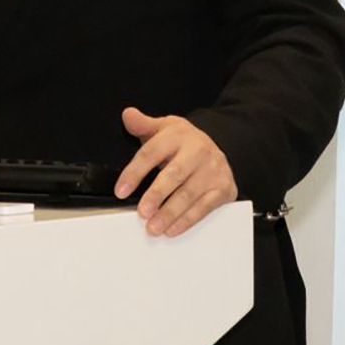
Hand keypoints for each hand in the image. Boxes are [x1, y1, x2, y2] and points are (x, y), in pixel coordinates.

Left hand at [115, 107, 236, 236]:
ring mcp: (212, 170)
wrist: (220, 146)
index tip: (121, 190)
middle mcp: (198, 151)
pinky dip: (188, 220)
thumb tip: (128, 115)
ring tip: (154, 227)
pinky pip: (205, 207)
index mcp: (179, 135)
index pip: (152, 152)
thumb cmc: (185, 143)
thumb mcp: (165, 128)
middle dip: (157, 194)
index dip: (135, 172)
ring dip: (170, 213)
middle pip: (174, 174)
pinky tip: (173, 229)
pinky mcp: (223, 187)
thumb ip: (143, 125)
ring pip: (189, 194)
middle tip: (142, 212)